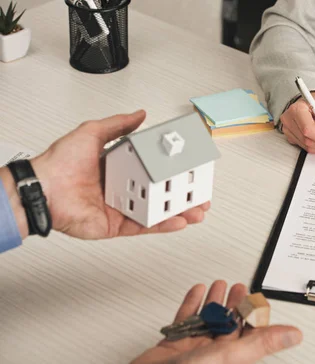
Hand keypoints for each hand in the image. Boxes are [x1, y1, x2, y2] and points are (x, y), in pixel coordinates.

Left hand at [28, 110, 208, 238]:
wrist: (42, 189)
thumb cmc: (59, 163)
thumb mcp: (91, 132)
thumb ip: (118, 125)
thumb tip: (139, 115)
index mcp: (120, 166)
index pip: (154, 168)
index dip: (173, 170)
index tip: (189, 169)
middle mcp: (124, 187)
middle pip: (161, 192)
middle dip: (183, 194)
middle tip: (200, 194)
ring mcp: (123, 207)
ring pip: (158, 211)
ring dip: (179, 211)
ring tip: (196, 210)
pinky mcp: (118, 225)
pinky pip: (145, 226)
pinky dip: (162, 224)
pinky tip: (178, 221)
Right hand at [122, 281, 302, 363]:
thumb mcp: (235, 355)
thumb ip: (264, 342)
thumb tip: (294, 335)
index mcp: (234, 356)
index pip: (250, 331)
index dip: (254, 314)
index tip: (258, 299)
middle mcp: (215, 352)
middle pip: (229, 322)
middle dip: (235, 303)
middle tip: (239, 287)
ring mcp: (195, 347)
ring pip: (209, 318)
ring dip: (215, 301)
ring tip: (219, 285)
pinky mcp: (176, 343)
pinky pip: (186, 318)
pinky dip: (192, 303)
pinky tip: (196, 292)